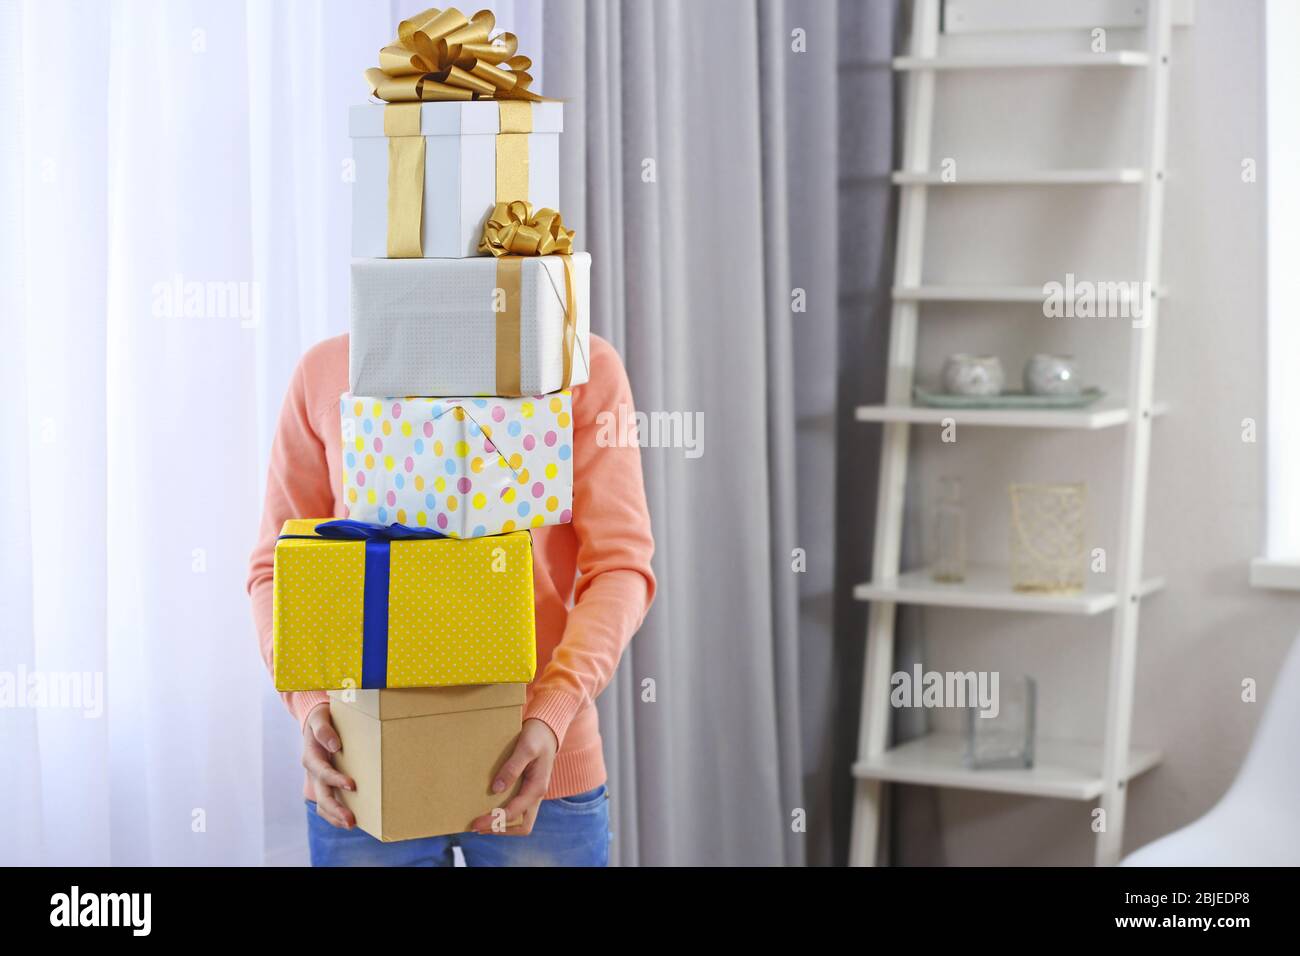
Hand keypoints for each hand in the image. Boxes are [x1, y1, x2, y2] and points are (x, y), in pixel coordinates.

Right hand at [303, 702, 355, 828]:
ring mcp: (317, 780)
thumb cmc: (321, 718)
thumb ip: (324, 731)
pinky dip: (335, 814)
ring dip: (335, 816)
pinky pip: (327, 802)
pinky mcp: (324, 784)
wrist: (316, 722)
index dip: (335, 780)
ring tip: (351, 825)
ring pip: (322, 804)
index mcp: (311, 757)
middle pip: (321, 795)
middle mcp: (313, 772)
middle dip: (336, 809)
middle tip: (351, 820)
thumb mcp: (320, 718)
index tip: (352, 785)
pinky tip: (347, 821)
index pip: (322, 773)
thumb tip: (335, 746)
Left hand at [470, 718, 557, 835]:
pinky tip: (487, 809)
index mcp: (537, 787)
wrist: (547, 729)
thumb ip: (513, 768)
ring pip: (519, 820)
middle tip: (477, 827)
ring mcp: (531, 793)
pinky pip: (515, 809)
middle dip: (499, 829)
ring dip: (501, 824)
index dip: (495, 820)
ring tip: (479, 822)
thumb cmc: (537, 736)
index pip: (515, 813)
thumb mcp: (526, 747)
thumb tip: (496, 789)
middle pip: (522, 825)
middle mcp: (536, 794)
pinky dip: (502, 814)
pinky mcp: (526, 789)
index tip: (476, 823)